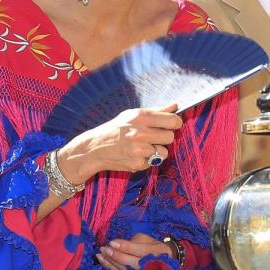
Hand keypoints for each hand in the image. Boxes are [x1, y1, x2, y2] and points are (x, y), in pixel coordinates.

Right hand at [57, 103, 181, 183]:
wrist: (94, 148)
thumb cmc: (115, 129)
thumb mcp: (132, 115)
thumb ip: (156, 111)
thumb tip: (175, 105)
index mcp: (141, 117)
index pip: (173, 121)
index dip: (175, 123)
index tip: (172, 124)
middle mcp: (140, 133)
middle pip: (170, 137)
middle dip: (165, 137)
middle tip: (154, 136)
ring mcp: (139, 150)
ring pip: (164, 152)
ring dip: (157, 150)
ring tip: (142, 146)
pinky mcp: (137, 164)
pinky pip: (153, 162)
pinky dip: (147, 160)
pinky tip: (135, 154)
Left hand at [96, 233, 173, 269]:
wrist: (165, 263)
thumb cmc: (154, 248)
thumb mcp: (148, 240)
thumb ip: (135, 241)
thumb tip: (119, 243)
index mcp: (151, 252)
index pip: (136, 250)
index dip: (123, 246)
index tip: (111, 242)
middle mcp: (145, 265)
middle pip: (128, 261)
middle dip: (114, 255)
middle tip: (103, 248)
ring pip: (122, 269)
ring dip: (109, 262)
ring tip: (100, 254)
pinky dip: (109, 267)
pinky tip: (102, 261)